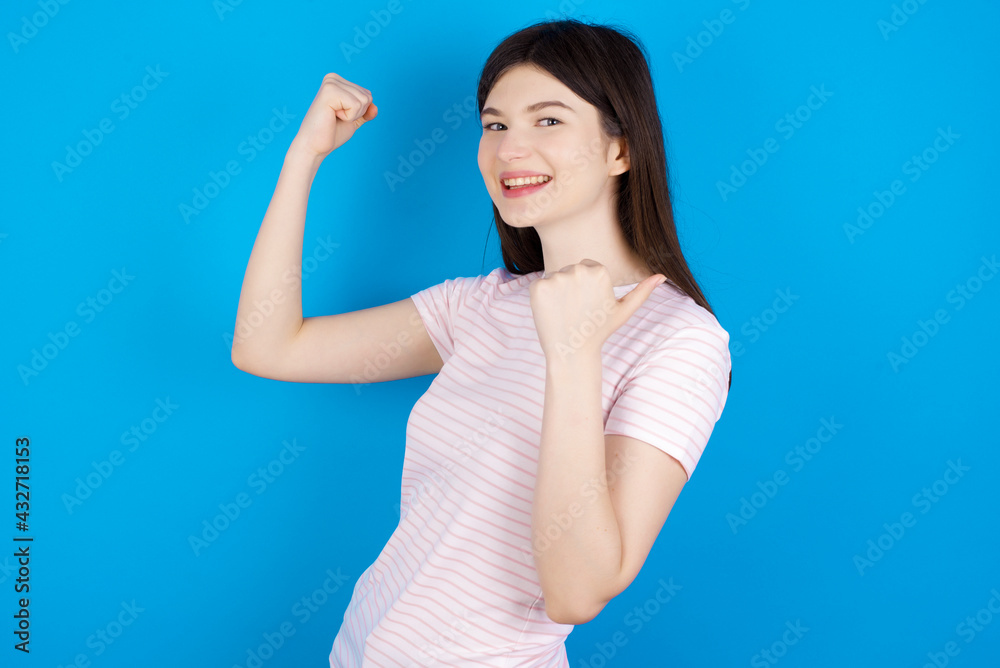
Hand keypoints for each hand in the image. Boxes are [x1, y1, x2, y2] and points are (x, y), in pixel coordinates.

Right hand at [291, 72, 377, 159]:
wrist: (315, 146)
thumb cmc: (332, 133)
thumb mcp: (354, 120)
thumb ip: (366, 112)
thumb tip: (375, 107)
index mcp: (338, 82)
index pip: (367, 94)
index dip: (360, 112)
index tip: (341, 116)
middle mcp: (333, 78)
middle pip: (367, 95)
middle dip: (357, 113)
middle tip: (337, 118)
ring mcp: (330, 83)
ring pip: (364, 100)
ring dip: (353, 115)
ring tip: (335, 117)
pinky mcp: (329, 91)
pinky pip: (356, 104)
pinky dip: (349, 116)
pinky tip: (333, 116)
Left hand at [528, 259, 664, 359]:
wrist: (573, 352)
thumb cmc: (599, 332)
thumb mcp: (623, 311)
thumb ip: (642, 291)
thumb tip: (663, 276)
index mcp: (598, 270)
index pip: (586, 267)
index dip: (586, 287)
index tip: (588, 305)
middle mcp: (578, 270)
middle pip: (570, 271)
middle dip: (571, 287)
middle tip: (576, 311)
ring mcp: (556, 278)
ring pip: (554, 278)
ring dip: (556, 293)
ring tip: (565, 312)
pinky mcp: (538, 287)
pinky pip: (538, 286)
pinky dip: (542, 299)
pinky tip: (551, 313)